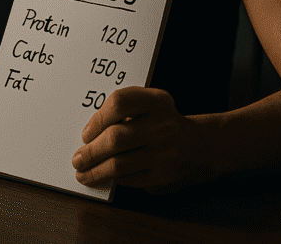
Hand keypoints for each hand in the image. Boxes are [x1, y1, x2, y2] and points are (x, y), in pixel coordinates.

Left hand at [71, 86, 213, 193]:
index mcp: (158, 101)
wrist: (202, 147)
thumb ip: (125, 110)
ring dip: (96, 171)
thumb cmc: (165, 123)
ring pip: (119, 164)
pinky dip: (113, 179)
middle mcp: (164, 125)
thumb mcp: (152, 105)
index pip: (120, 102)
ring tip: (84, 174)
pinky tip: (105, 178)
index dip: (98, 118)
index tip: (86, 133)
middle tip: (78, 159)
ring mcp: (166, 152)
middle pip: (116, 137)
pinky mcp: (165, 176)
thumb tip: (90, 133)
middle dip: (91, 151)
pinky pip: (130, 179)